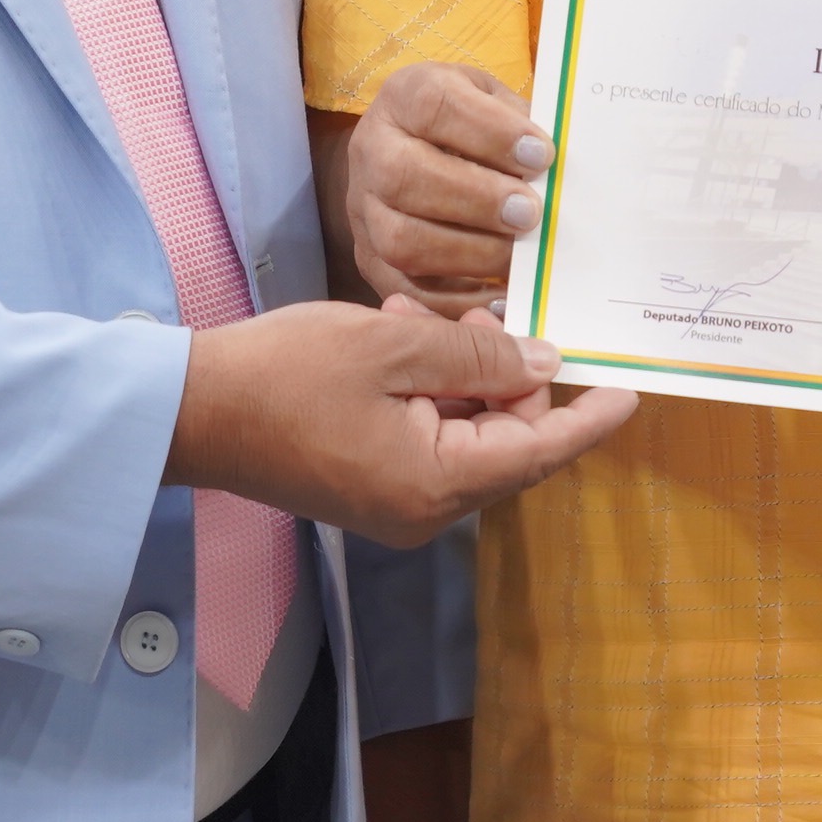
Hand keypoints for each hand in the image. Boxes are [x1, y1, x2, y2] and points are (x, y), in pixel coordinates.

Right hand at [167, 298, 632, 547]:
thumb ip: (478, 355)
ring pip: (467, 430)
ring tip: (419, 317)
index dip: (588, 417)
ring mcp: (393, 501)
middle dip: (505, 373)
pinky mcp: (368, 484)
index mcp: (437, 485)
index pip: (540, 451)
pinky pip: (428, 434)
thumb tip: (541, 362)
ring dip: (459, 371)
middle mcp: (423, 509)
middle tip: (475, 312)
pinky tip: (398, 336)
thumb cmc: (289, 374)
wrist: (190, 409)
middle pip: (506, 440)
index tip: (631, 389)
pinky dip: (427, 387)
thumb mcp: (395, 345)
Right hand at [338, 61, 542, 313]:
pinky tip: (499, 298)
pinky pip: (405, 291)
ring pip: (400, 238)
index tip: (540, 153)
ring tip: (518, 255)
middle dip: (475, 197)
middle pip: (405, 175)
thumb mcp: (492, 102)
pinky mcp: (370, 260)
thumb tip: (563, 167)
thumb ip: (520, 124)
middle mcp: (373, 151)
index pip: (434, 105)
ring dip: (467, 252)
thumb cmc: (468, 126)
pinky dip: (454, 302)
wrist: (407, 153)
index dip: (489, 131)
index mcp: (405, 97)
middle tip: (529, 212)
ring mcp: (364, 209)